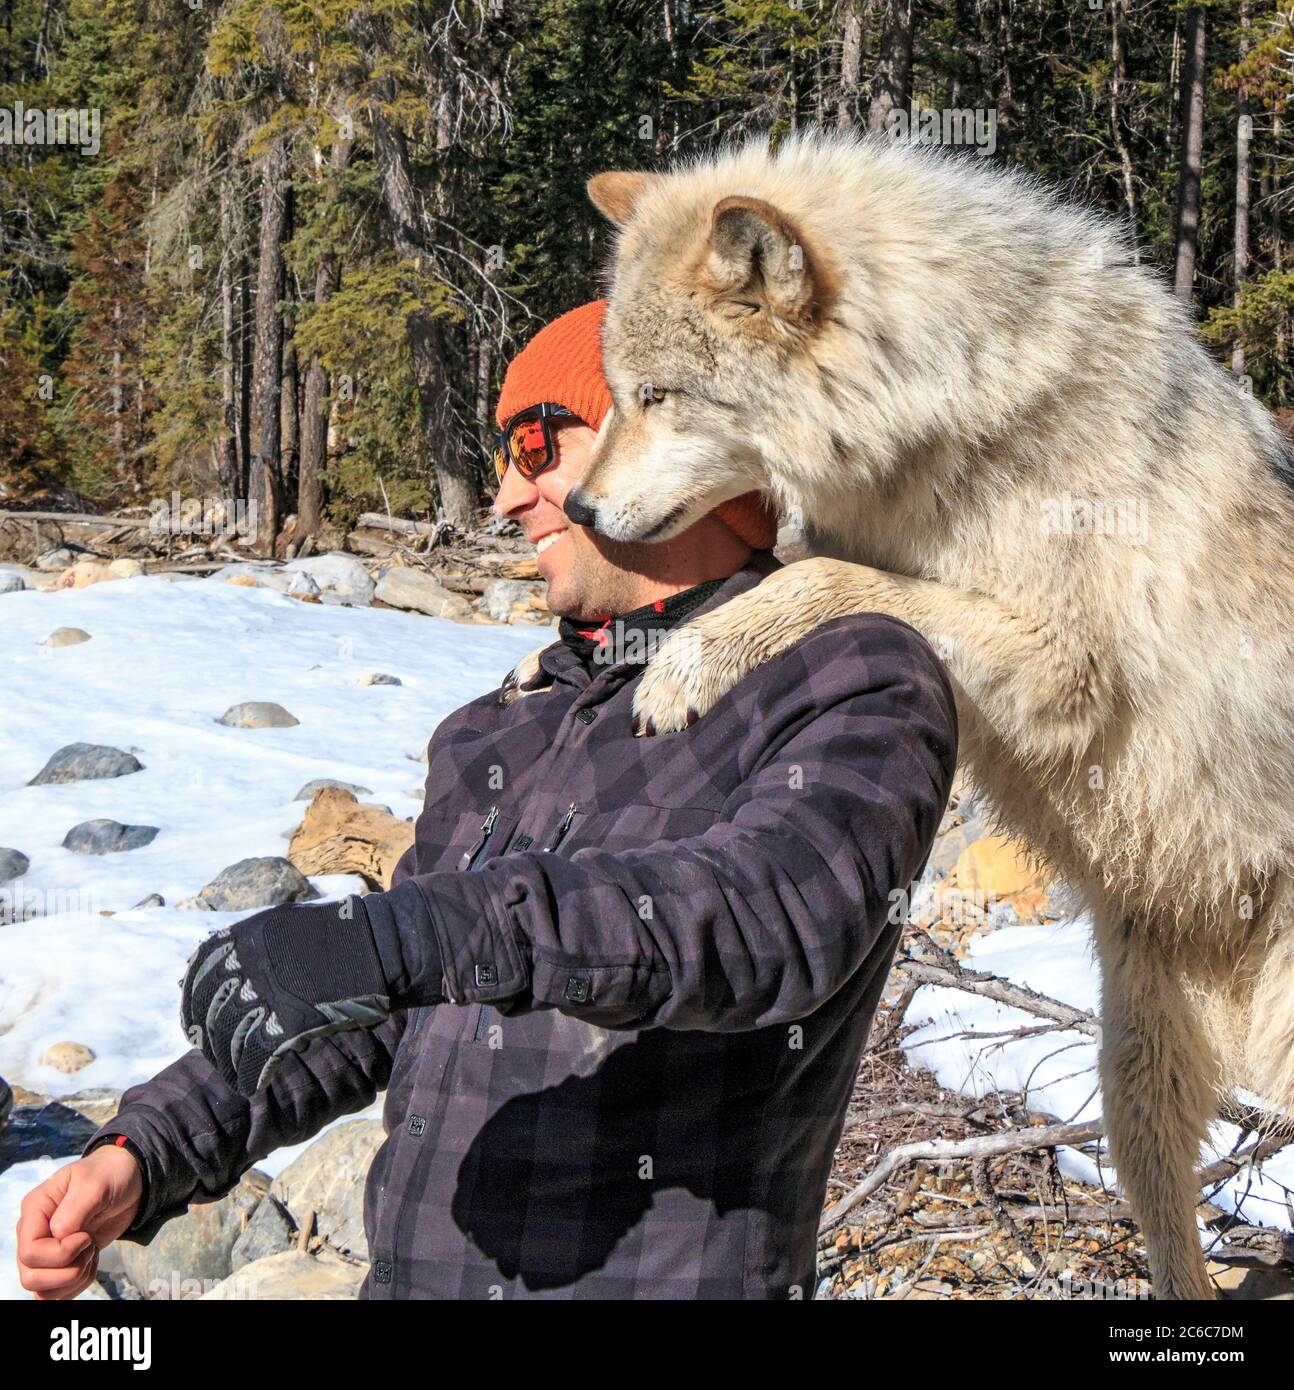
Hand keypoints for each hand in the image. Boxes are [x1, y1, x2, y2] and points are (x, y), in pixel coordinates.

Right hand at [16, 1147, 142, 1299]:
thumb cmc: (109, 1174)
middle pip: (31, 1277)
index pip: (30, 1252)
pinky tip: (92, 1258)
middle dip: (68, 1270)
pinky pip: (59, 1292)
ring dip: (74, 1278)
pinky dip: (79, 1283)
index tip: (85, 1237)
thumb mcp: (95, 1183)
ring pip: (43, 1290)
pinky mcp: (62, 1262)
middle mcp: (34, 1233)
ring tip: (91, 1252)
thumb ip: (75, 1209)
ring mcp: (46, 1251)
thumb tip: (59, 1236)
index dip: (59, 1254)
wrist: (129, 1180)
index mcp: (35, 1210)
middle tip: (90, 1245)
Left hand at [180, 896, 391, 1095]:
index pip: (199, 973)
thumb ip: (254, 948)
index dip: (191, 1003)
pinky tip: (255, 1085)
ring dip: (228, 1064)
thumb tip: (220, 970)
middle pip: (211, 1011)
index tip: (196, 1024)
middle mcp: (250, 962)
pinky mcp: (290, 1021)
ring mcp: (269, 992)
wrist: (383, 943)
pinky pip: (256, 1058)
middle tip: (217, 1057)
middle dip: (210, 1040)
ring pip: (229, 1039)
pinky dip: (250, 1076)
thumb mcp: (287, 926)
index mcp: (247, 936)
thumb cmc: (342, 935)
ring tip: (237, 1076)